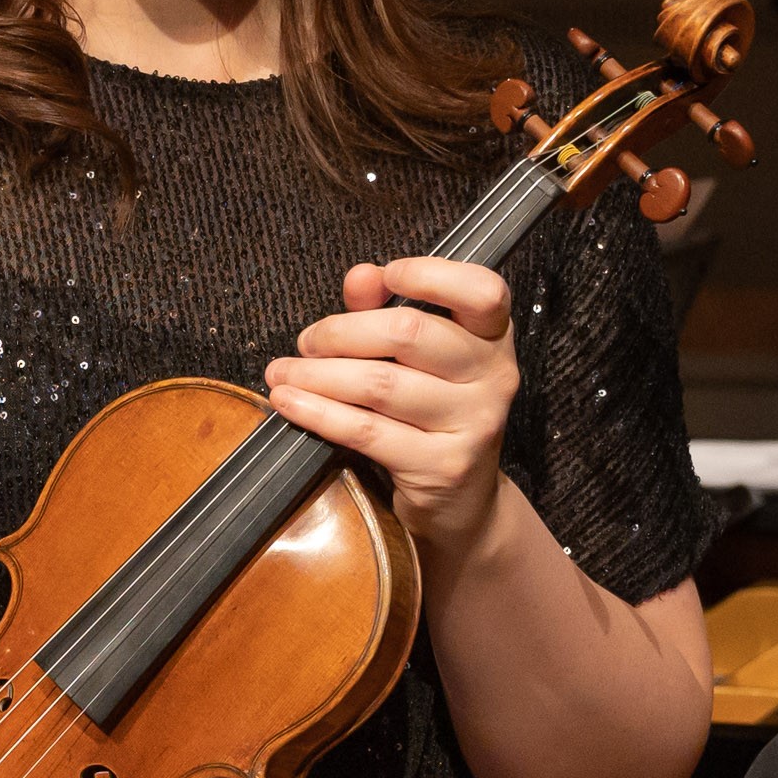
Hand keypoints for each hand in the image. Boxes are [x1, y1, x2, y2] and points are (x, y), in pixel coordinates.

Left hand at [266, 255, 522, 558]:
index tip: (386, 275)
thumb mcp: (418, 359)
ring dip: (317, 375)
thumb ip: (387, 310)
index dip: (430, 274)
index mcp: (493, 338)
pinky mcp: (443, 466)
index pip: (482, 290)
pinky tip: (290, 403)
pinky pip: (367, 430)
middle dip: (340, 332)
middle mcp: (494, 376)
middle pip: (409, 333)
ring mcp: (473, 423)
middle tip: (306, 342)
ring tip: (283, 373)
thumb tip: (360, 276)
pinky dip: (319, 413)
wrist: (462, 503)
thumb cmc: (430, 416)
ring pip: (379, 384)